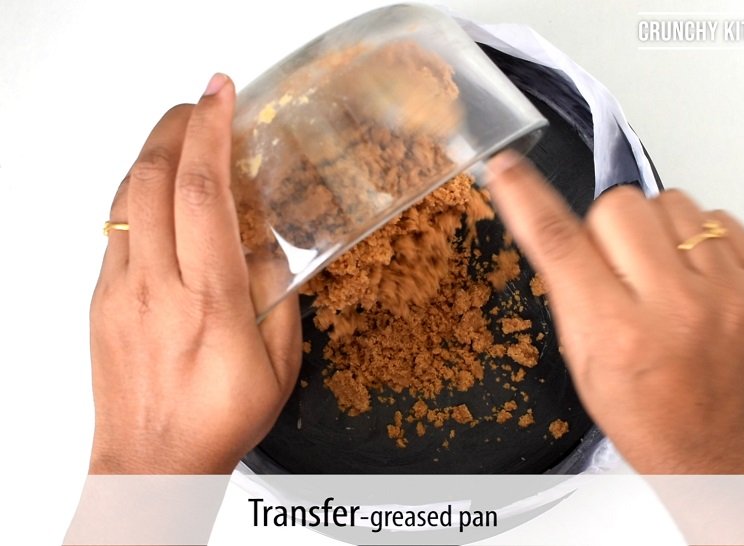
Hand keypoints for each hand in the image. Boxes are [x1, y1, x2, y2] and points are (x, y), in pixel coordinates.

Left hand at [89, 74, 300, 473]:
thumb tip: (265, 247)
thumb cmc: (218, 419)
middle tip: (201, 104)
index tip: (221, 97)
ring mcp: (121, 291)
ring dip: (153, 154)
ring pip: (126, 199)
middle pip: (152, 179)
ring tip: (181, 136)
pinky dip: (137, 194)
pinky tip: (159, 194)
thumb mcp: (280, 363)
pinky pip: (116, 229)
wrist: (152, 463)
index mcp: (209, 300)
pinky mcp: (102, 300)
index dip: (211, 134)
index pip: (203, 194)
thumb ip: (277, 295)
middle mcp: (157, 287)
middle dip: (177, 126)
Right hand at [488, 151, 743, 473]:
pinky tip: (689, 274)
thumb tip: (550, 223)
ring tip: (656, 272)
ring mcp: (722, 294)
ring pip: (668, 201)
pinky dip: (695, 236)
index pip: (558, 241)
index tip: (506, 169)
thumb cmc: (644, 413)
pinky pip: (716, 217)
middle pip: (617, 205)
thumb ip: (570, 289)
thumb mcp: (581, 358)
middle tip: (613, 265)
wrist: (713, 449)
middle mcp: (672, 308)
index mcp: (614, 331)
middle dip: (604, 225)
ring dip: (651, 227)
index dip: (524, 196)